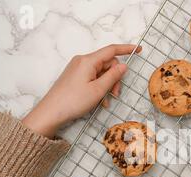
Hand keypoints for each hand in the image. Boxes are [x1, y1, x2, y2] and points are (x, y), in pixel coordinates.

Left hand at [22, 44, 141, 137]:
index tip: (138, 49)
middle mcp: (82, 61)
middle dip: (115, 78)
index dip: (126, 49)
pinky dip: (99, 88)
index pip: (111, 50)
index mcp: (88, 61)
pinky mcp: (75, 77)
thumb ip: (113, 76)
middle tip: (115, 94)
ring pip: (101, 72)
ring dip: (107, 86)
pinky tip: (99, 101)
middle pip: (107, 64)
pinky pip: (93, 78)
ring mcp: (78, 69)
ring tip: (106, 101)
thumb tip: (123, 66)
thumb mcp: (98, 90)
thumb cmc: (73, 101)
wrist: (51, 112)